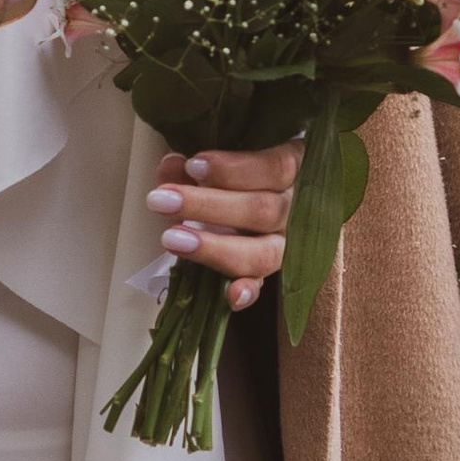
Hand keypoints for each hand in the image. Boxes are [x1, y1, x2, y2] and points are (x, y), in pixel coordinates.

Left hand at [144, 141, 302, 314]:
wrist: (248, 202)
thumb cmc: (233, 175)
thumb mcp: (218, 164)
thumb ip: (193, 165)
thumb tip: (171, 165)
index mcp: (296, 168)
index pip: (275, 168)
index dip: (234, 169)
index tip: (192, 166)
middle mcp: (298, 209)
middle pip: (263, 210)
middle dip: (208, 206)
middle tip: (161, 200)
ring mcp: (288, 245)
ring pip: (264, 253)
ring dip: (215, 248)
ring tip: (172, 239)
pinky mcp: (269, 272)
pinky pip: (263, 285)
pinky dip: (248, 291)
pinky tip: (231, 297)